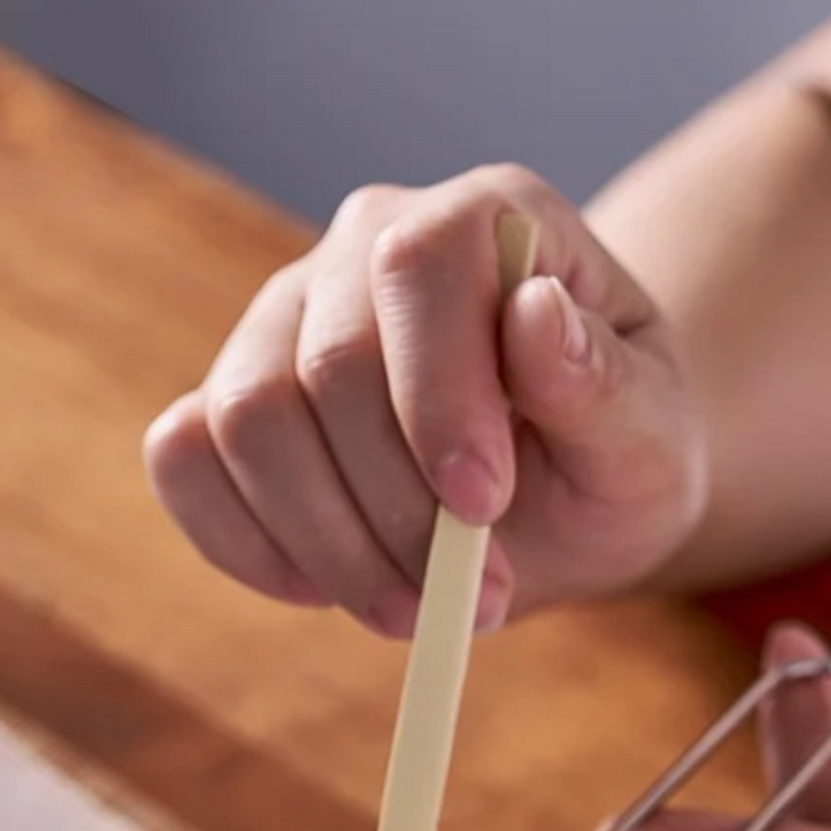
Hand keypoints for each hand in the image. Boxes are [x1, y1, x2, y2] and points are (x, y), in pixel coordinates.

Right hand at [144, 166, 707, 634]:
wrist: (567, 491)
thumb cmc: (614, 452)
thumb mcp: (648, 437)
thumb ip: (600, 384)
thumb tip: (534, 316)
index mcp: (483, 220)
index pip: (418, 267)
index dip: (437, 394)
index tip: (481, 507)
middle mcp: (366, 245)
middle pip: (322, 365)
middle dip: (392, 510)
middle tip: (474, 599)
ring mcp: (284, 319)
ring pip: (242, 420)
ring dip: (326, 544)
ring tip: (413, 610)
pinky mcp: (228, 400)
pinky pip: (183, 460)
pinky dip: (243, 544)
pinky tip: (323, 587)